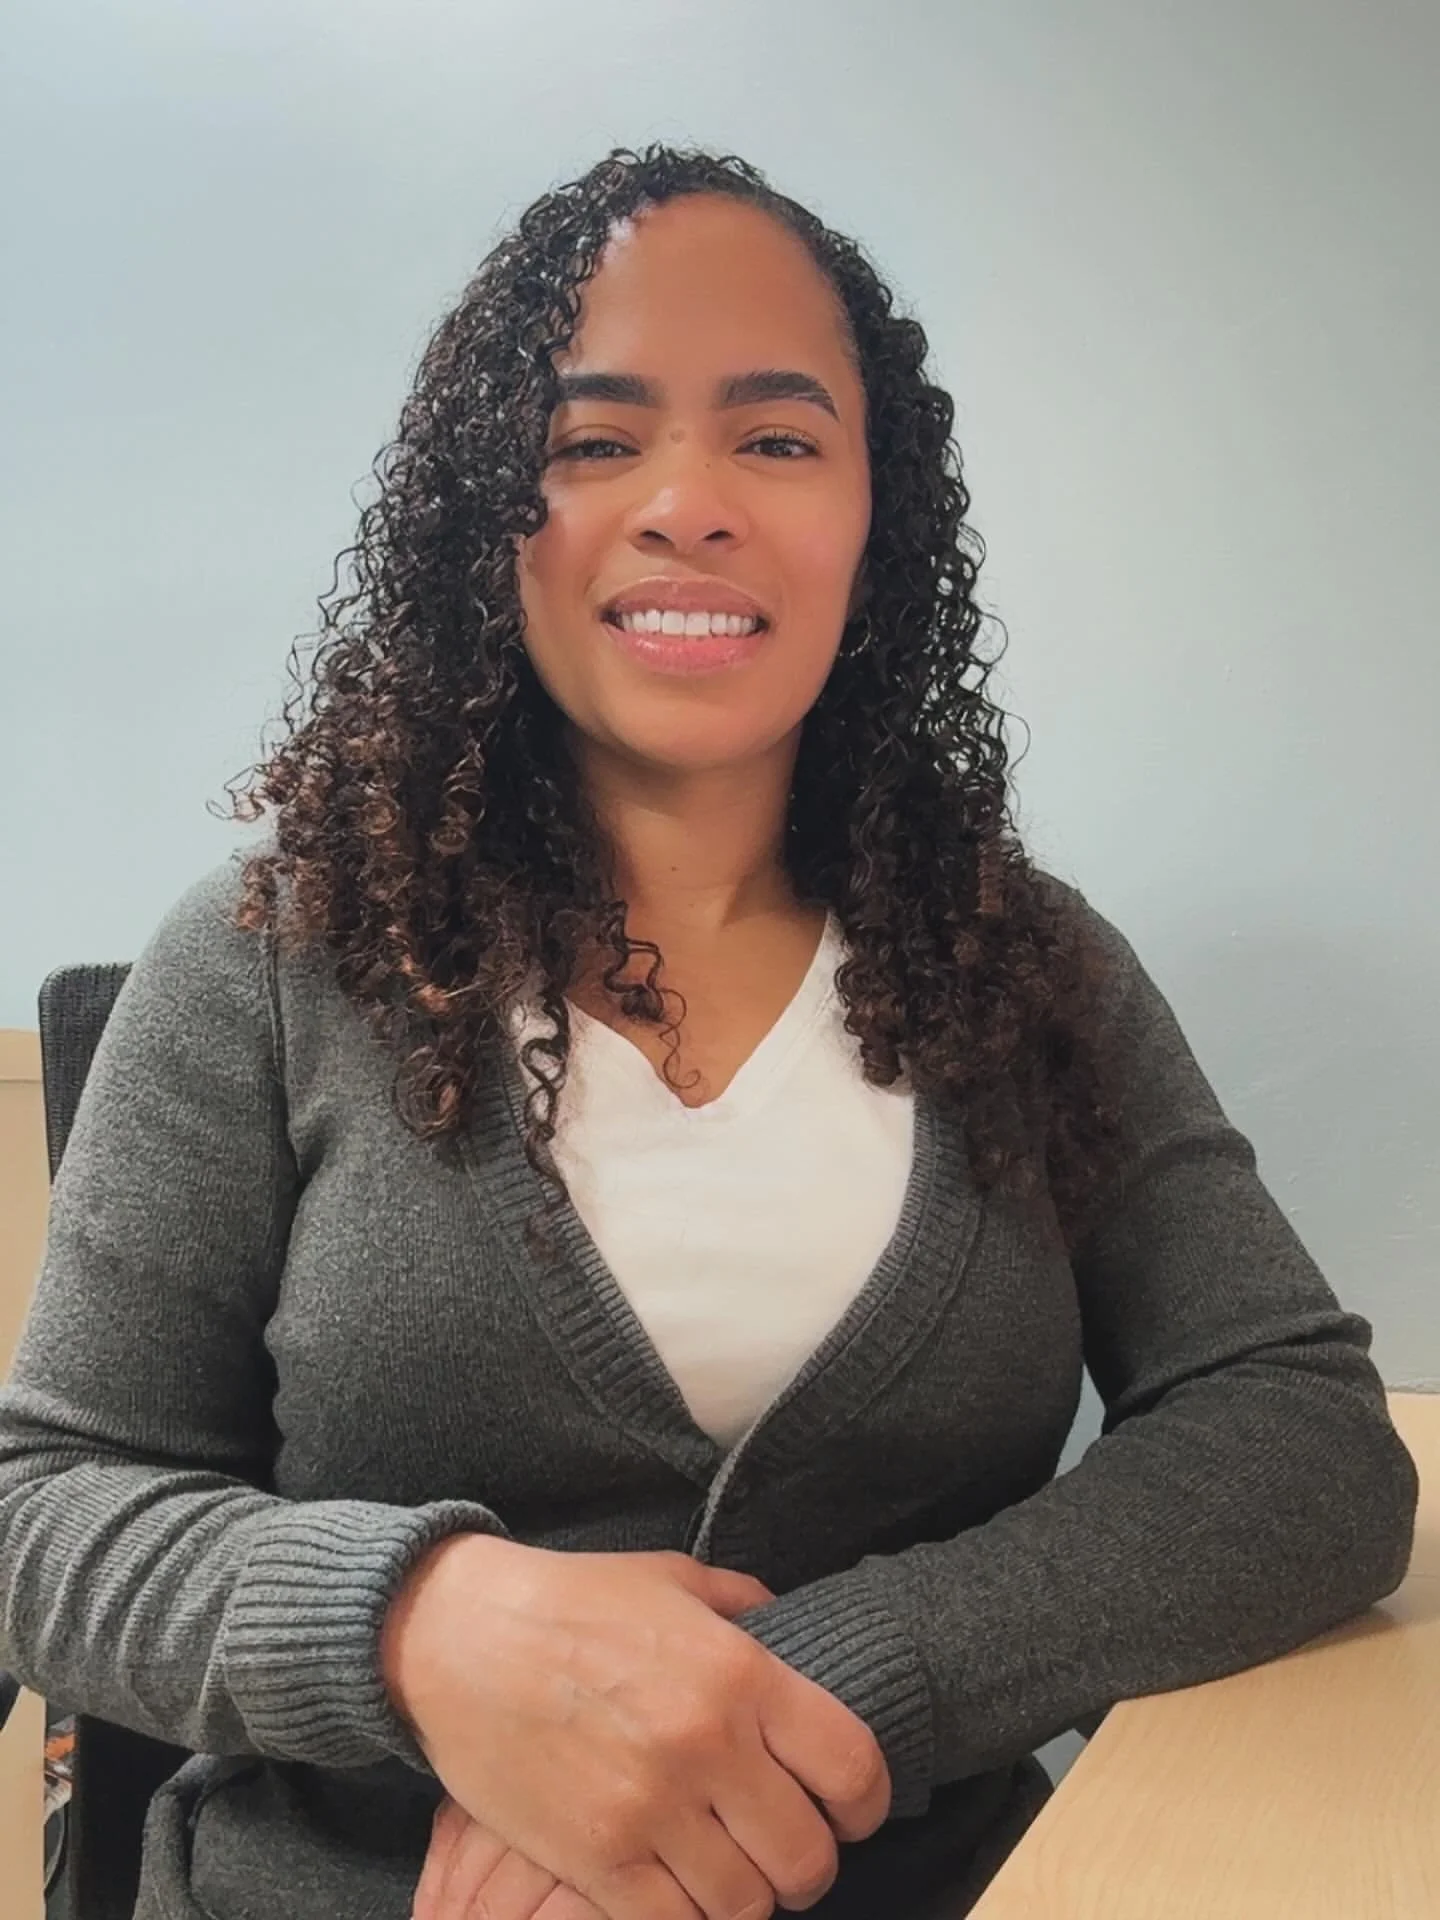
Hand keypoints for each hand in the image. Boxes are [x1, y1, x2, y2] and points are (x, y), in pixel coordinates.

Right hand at [383, 1541, 889, 1919]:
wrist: (460, 1637)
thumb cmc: (572, 1601)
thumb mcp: (672, 1580)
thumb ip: (743, 1606)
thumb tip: (787, 1628)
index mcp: (739, 1674)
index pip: (852, 1767)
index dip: (866, 1803)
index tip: (852, 1810)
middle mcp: (707, 1747)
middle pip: (808, 1855)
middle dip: (809, 1864)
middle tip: (787, 1851)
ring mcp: (650, 1809)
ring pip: (747, 1904)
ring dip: (749, 1896)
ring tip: (733, 1874)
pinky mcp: (596, 1857)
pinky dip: (687, 1918)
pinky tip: (679, 1890)